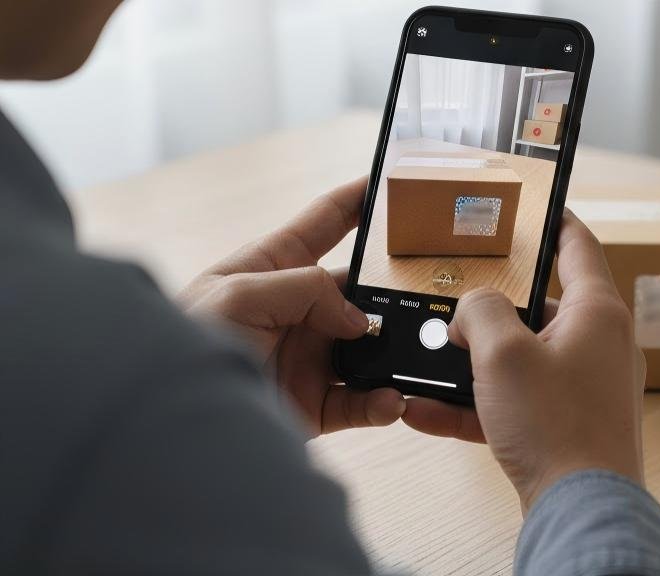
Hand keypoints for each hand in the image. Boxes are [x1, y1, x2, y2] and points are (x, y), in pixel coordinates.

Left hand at [178, 177, 404, 436]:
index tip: (392, 182)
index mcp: (272, 268)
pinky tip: (390, 398)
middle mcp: (297, 310)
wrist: (168, 419)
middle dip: (394, 287)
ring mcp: (309, 356)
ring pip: (369, 347)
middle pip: (360, 290)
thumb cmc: (183, 343)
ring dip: (395, 349)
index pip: (323, 223)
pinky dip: (382, 401)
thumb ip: (305, 289)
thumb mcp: (238, 295)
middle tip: (428, 287)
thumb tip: (359, 319)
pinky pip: (361, 401)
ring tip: (418, 352)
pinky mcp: (315, 403)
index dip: (356, 201)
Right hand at [401, 211, 645, 511]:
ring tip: (432, 357)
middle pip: (543, 307)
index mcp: (598, 313)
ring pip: (522, 359)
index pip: (578, 246)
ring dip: (476, 361)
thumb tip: (472, 311)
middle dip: (494, 304)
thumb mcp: (503, 353)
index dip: (553, 220)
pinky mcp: (567, 425)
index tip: (532, 206)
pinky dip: (476, 405)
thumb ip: (480, 312)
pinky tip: (425, 412)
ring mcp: (585, 388)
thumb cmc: (557, 427)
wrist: (581, 510)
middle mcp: (599, 346)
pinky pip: (515, 403)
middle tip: (458, 292)